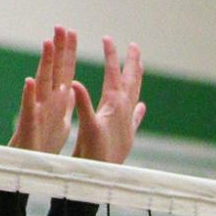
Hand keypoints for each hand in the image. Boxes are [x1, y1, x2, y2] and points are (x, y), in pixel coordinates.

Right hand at [9, 28, 78, 153]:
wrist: (30, 166)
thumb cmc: (44, 143)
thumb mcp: (61, 121)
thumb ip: (65, 105)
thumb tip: (71, 90)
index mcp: (57, 101)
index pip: (64, 72)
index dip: (68, 53)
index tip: (72, 32)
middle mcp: (46, 102)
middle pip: (53, 71)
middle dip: (58, 50)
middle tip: (61, 27)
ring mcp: (37, 111)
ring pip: (41, 84)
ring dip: (44, 64)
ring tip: (48, 43)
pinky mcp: (29, 125)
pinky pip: (29, 109)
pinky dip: (29, 96)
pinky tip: (29, 81)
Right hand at [72, 37, 145, 164]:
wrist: (103, 178)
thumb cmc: (94, 155)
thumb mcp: (85, 127)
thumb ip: (82, 105)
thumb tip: (74, 83)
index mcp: (114, 105)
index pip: (113, 74)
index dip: (110, 55)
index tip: (107, 38)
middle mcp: (125, 111)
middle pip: (131, 81)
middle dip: (132, 62)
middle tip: (135, 45)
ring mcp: (129, 123)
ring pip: (135, 94)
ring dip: (137, 79)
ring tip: (139, 67)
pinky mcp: (129, 135)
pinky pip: (136, 117)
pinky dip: (138, 109)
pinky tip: (141, 106)